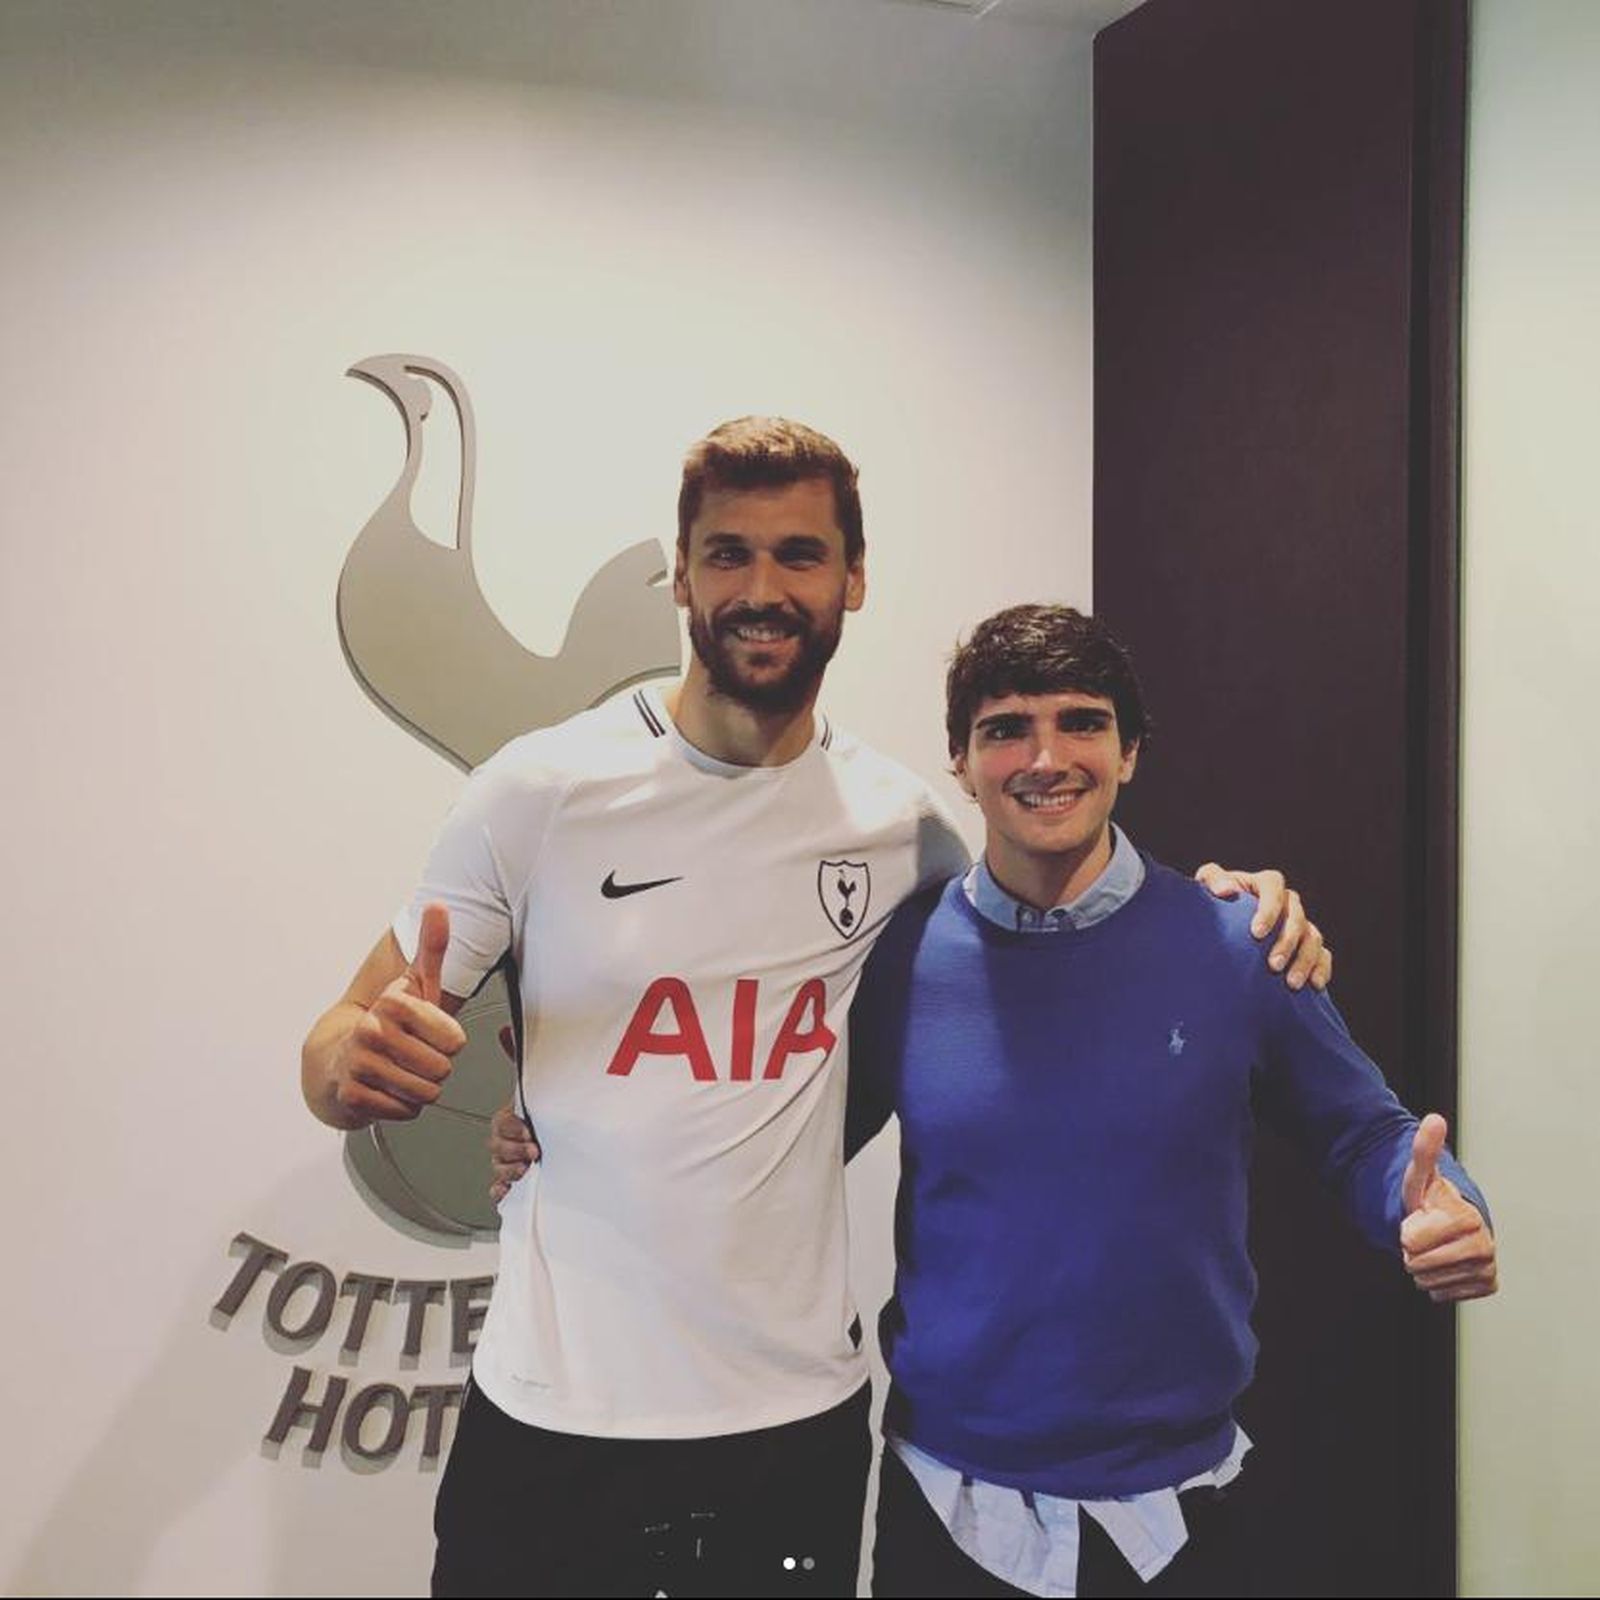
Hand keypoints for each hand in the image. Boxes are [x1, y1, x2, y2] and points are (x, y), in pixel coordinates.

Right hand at [331, 903, 465, 1121]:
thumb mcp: (415, 983)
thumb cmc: (388, 1022)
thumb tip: (439, 906)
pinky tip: (387, 1088)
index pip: (455, 1040)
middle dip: (434, 1067)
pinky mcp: (353, 1095)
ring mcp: (360, 1064)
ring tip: (401, 1071)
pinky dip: (402, 1106)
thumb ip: (432, 947)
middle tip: (413, 1055)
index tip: (427, 1032)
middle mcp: (372, 1030)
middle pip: (442, 1069)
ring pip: (426, 1093)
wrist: (337, 1058)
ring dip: (420, 1088)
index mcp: (393, 1002)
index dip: (448, 1041)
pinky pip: (405, 1111)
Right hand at [488, 1026, 540, 1202]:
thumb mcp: (542, 1085)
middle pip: (496, 1148)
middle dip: (513, 1150)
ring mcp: (514, 1164)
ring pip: (498, 1170)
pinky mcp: (518, 1187)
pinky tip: (513, 1190)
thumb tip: (506, 1030)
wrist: (580, 1149)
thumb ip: (522, 1058)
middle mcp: (512, 1142)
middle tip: (534, 1150)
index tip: (528, 1130)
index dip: (512, 1128)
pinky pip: (500, 1194)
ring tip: (529, 1168)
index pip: (501, 1123)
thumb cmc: (555, 1116)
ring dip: (511, 1170)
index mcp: (515, 1119)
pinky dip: (503, 1193)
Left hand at [1194, 863, 1331, 989]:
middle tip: (1274, 965)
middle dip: (1287, 942)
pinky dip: (1321, 968)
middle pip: (1296, 917)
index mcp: (1264, 885)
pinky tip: (1315, 985)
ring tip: (1291, 983)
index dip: (1269, 909)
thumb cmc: (1213, 906)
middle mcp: (1287, 903)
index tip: (1256, 933)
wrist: (1222, 930)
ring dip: (1305, 961)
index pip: (1273, 888)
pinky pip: (1323, 955)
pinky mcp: (1308, 945)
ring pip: (1313, 937)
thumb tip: (1227, 890)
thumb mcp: (1207, 889)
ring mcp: (1300, 924)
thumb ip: (1213, 880)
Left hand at [1399, 1114, 1497, 1302]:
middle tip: (1424, 1235)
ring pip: (1429, 1282)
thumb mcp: (1420, 1174)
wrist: (1451, 1222)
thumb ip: (1425, 1149)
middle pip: (1419, 1265)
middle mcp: (1484, 1244)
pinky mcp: (1486, 1284)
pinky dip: (1436, 1283)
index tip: (1419, 1218)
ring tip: (1434, 1247)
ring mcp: (1487, 1267)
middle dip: (1412, 1251)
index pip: (1410, 1242)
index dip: (1405, 1231)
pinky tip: (1443, 1264)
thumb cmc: (1431, 1198)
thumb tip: (1433, 1119)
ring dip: (1423, 1267)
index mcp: (1467, 1218)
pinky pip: (1442, 1294)